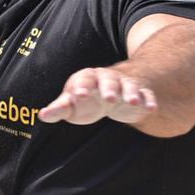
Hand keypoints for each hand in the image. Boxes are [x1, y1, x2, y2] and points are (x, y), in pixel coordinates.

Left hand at [39, 67, 157, 125]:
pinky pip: (146, 95)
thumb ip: (58, 109)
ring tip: (132, 101)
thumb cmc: (85, 99)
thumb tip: (43, 115)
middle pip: (108, 81)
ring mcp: (125, 85)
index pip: (83, 80)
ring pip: (129, 86)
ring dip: (131, 93)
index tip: (79, 96)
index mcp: (87, 79)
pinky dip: (148, 100)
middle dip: (108, 88)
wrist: (112, 92)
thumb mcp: (71, 104)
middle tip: (109, 98)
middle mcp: (107, 79)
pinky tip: (151, 108)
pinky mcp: (140, 94)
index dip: (81, 87)